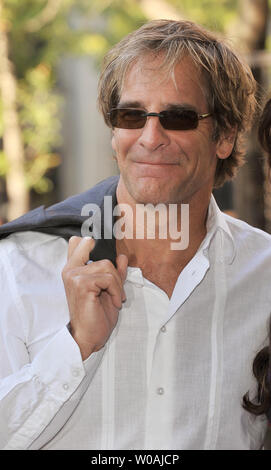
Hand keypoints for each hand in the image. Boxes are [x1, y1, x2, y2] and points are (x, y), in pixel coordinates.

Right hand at [62, 236, 127, 359]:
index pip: (77, 242)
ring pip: (107, 266)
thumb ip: (115, 272)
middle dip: (111, 267)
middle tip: (114, 287)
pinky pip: (109, 278)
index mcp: (73, 269)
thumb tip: (122, 257)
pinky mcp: (82, 284)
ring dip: (117, 284)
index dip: (91, 242)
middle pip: (95, 248)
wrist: (89, 337)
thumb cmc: (97, 316)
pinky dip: (117, 291)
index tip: (100, 249)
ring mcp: (74, 276)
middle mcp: (70, 270)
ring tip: (115, 298)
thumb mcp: (110, 290)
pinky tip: (115, 303)